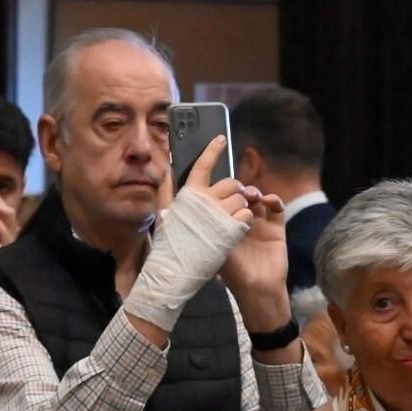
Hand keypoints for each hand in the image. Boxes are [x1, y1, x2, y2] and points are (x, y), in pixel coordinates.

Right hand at [121, 141, 251, 336]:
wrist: (177, 271)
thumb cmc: (169, 244)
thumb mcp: (164, 214)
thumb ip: (165, 190)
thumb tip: (164, 168)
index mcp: (189, 193)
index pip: (203, 165)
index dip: (212, 150)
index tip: (221, 139)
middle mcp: (206, 200)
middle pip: (230, 184)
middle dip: (234, 191)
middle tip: (231, 203)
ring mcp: (220, 214)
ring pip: (241, 200)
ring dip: (240, 208)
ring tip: (233, 220)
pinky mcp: (232, 230)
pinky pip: (247, 216)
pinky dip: (245, 222)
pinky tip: (238, 230)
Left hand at [220, 191, 291, 328]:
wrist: (258, 289)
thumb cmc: (234, 272)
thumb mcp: (216, 248)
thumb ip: (212, 227)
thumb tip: (203, 202)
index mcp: (223, 226)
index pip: (220, 201)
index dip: (221, 189)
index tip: (218, 178)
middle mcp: (240, 222)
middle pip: (239, 196)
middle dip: (238, 190)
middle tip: (238, 192)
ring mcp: (259, 224)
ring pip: (257, 199)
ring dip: (254, 192)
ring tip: (252, 196)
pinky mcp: (276, 228)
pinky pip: (276, 208)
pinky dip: (273, 200)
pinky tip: (268, 201)